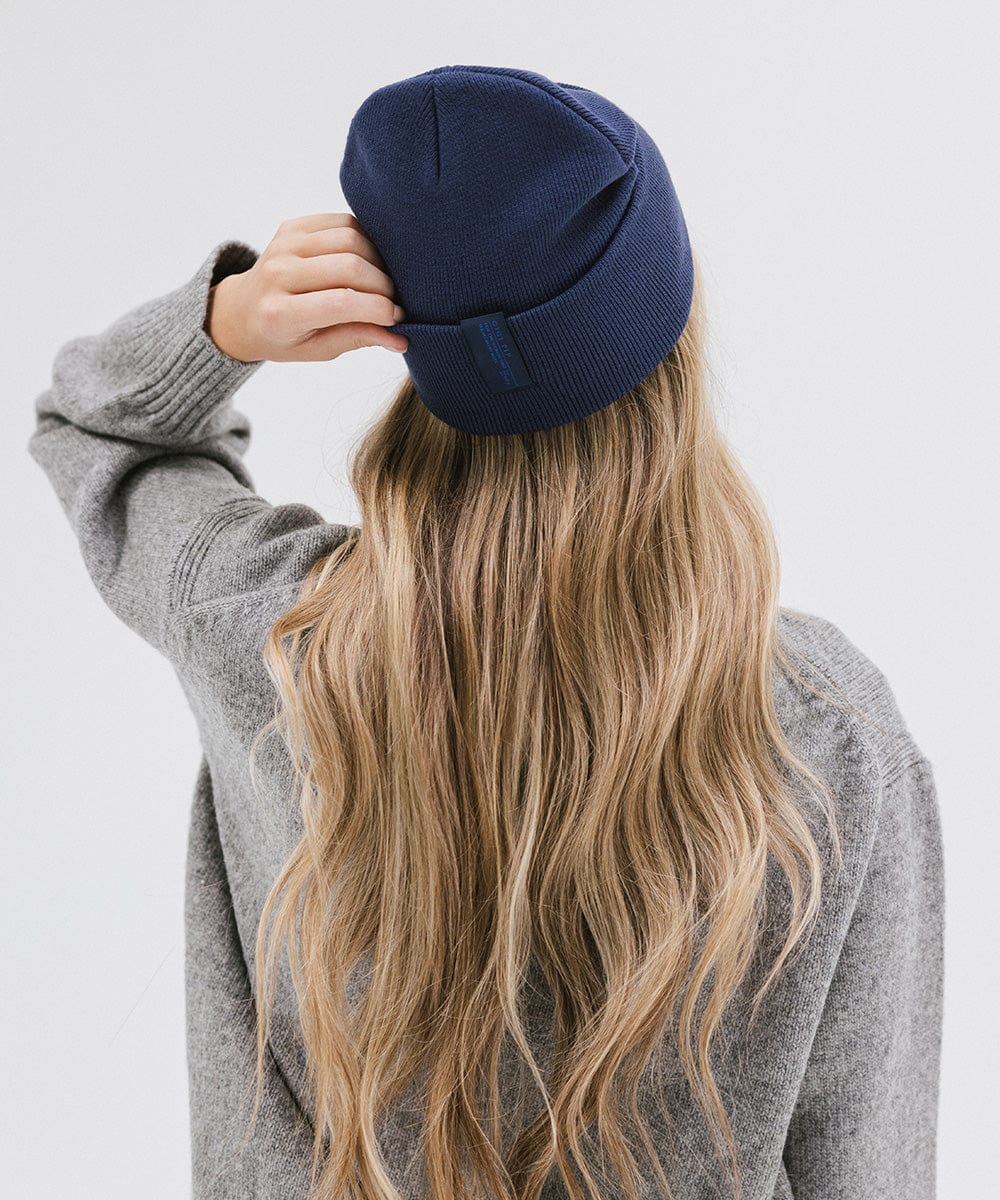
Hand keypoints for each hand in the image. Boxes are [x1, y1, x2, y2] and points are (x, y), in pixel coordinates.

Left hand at [205, 212, 408, 362]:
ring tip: (381, 282)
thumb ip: (357, 339)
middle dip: (383, 285)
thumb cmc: (282, 336)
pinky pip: (343, 222)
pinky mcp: (293, 226)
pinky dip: (365, 240)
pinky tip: (367, 261)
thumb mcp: (317, 350)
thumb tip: (399, 338)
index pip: (341, 303)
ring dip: (377, 261)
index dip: (378, 308)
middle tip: (392, 301)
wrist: (243, 310)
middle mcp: (279, 273)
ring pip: (351, 239)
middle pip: (349, 267)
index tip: (397, 317)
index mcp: (280, 313)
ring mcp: (284, 244)